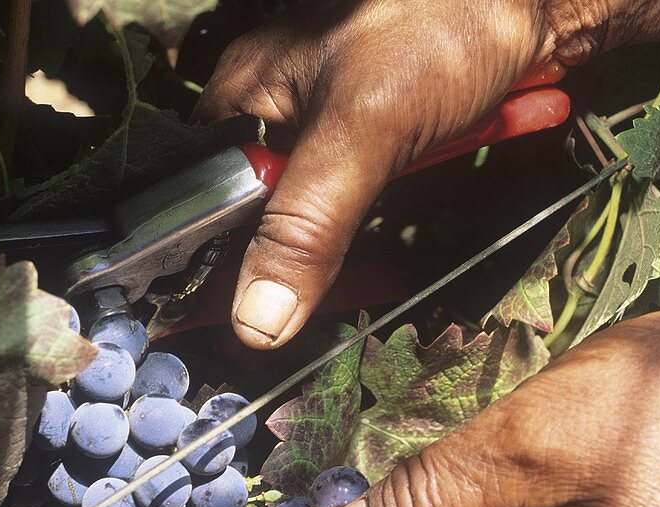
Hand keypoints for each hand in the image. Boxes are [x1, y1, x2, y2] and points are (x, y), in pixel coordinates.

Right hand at [192, 0, 593, 348]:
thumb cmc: (441, 23)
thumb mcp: (364, 131)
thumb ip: (308, 228)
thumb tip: (257, 323)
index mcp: (246, 95)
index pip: (207, 200)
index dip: (225, 261)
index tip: (261, 312)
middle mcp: (278, 106)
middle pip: (269, 213)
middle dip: (322, 239)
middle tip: (361, 259)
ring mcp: (332, 115)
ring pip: (329, 204)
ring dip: (384, 202)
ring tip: (424, 160)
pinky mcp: (381, 121)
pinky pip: (379, 178)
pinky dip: (418, 177)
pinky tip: (453, 146)